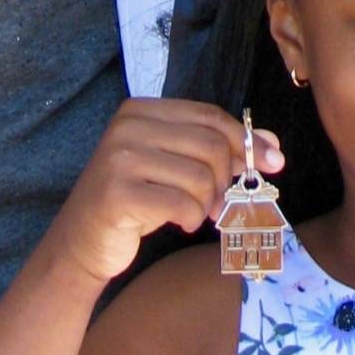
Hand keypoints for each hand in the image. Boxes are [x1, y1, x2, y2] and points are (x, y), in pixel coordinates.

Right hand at [46, 100, 282, 288]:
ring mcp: (118, 157)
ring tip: (193, 213)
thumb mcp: (176, 168)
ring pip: (200, 177)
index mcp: (141, 110)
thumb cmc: (134, 202)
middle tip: (218, 203)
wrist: (80, 244)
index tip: (274, 162)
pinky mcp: (117, 192)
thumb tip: (273, 146)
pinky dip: (190, 218)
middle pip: (210, 146)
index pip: (210, 117)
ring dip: (207, 204)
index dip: (246, 140)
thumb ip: (220, 151)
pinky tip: (178, 222)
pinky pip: (182, 203)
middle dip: (225, 180)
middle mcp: (127, 126)